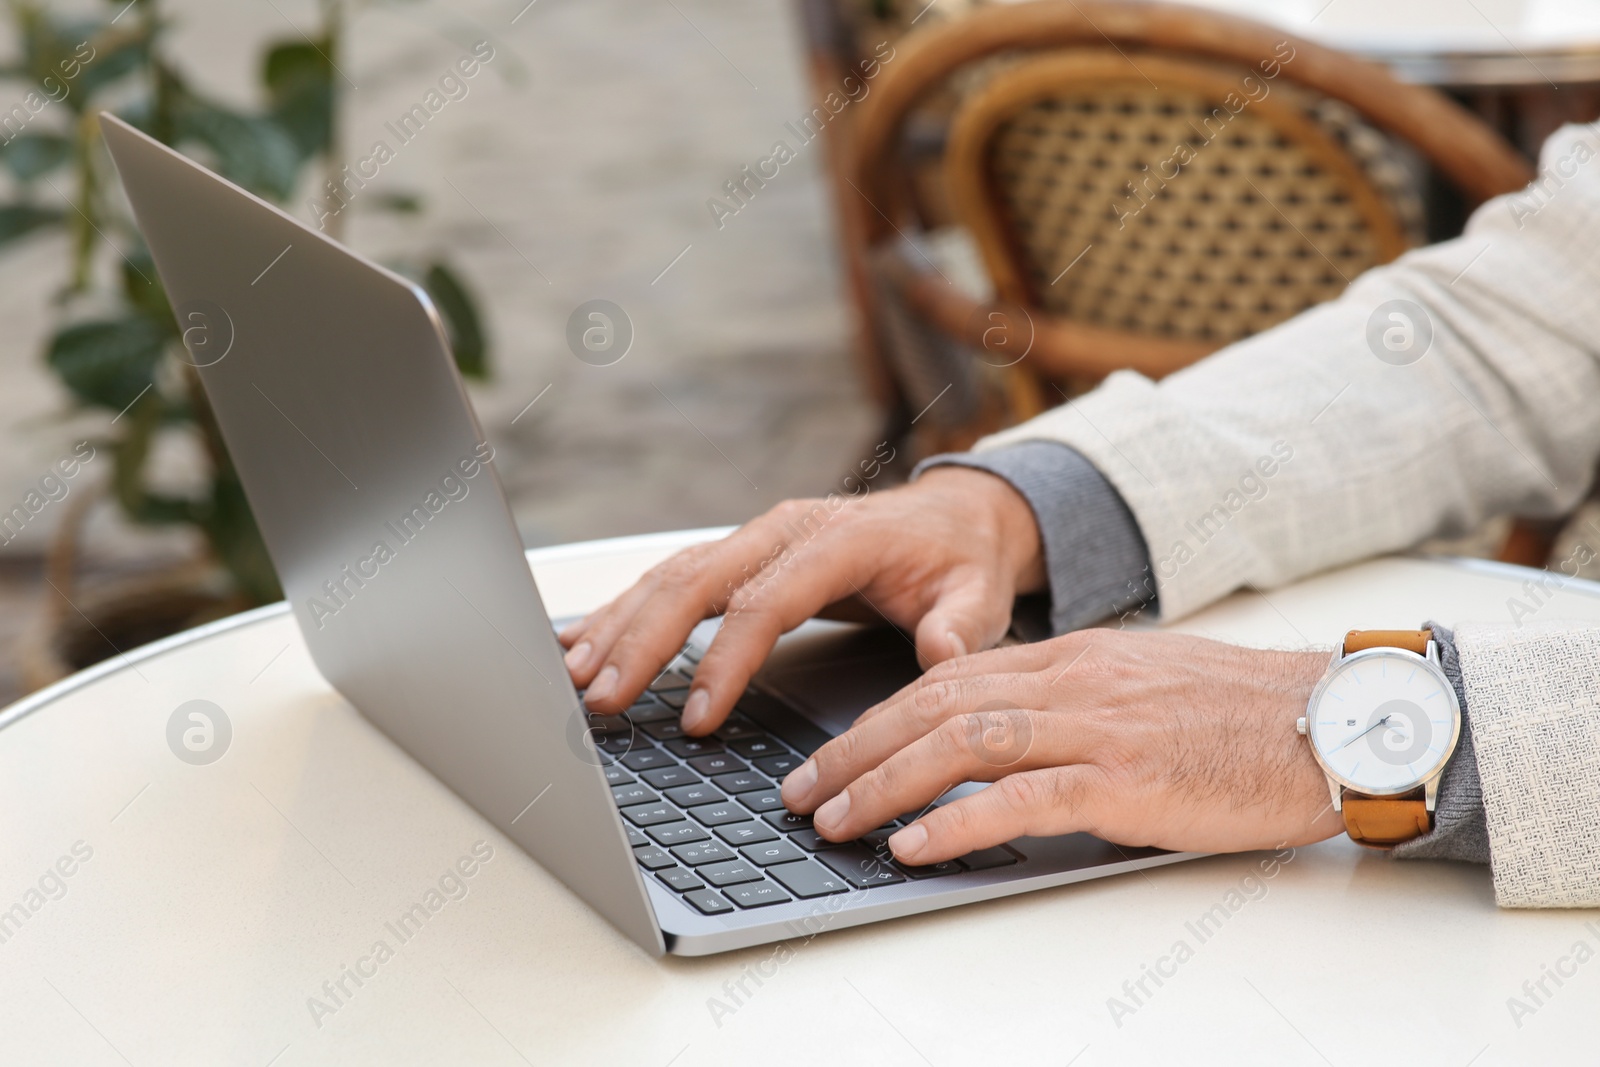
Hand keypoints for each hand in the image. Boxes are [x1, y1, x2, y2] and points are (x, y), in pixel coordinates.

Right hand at [559, 466, 1045, 731]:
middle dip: (643, 640)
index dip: (725, 659)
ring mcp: (757, 538)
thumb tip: (940, 654)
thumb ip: (961, 625)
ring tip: (574, 674)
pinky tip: (581, 639)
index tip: (698, 717)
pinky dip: (625, 610)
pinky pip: (673, 578)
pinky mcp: (743, 555)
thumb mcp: (980, 593)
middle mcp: (784, 531)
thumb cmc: (961, 559)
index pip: (765, 601)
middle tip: (603, 697)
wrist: (957, 517)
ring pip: (672, 577)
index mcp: (837, 539)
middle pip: (697, 582)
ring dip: (619, 625)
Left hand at [778, 630, 1344, 863]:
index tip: (834, 750)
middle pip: (932, 703)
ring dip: (882, 784)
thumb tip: (1007, 743)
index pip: (947, 677)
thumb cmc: (1240, 717)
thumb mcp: (1138, 691)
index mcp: (1070, 659)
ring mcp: (1095, 726)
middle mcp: (1070, 682)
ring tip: (833, 822)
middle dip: (853, 748)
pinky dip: (955, 821)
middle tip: (801, 789)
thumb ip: (1070, 705)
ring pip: (960, 742)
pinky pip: (1019, 797)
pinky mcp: (1124, 778)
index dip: (878, 715)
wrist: (1330, 723)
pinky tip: (912, 845)